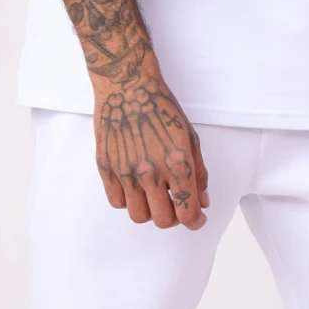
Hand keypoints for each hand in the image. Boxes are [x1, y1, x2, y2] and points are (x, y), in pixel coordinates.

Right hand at [93, 61, 209, 228]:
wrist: (127, 86)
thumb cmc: (161, 108)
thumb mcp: (190, 138)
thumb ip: (198, 174)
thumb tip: (202, 202)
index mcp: (176, 164)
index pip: (186, 213)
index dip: (195, 222)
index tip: (196, 218)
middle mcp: (150, 172)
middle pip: (162, 220)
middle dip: (173, 217)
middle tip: (175, 205)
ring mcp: (125, 171)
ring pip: (138, 215)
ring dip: (149, 211)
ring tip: (153, 195)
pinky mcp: (106, 167)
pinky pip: (117, 201)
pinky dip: (128, 200)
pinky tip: (135, 186)